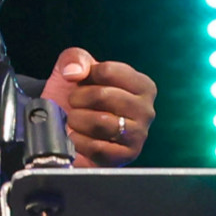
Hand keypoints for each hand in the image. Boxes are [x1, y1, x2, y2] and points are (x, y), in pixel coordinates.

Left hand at [44, 50, 156, 166]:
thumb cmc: (78, 96)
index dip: (85, 76)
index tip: (83, 83)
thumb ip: (75, 58)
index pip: (108, 70)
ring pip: (100, 122)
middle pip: (102, 96)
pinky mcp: (126, 156)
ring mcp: (139, 134)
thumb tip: (74, 72)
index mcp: (142, 85)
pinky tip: (78, 137)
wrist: (68, 128)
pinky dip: (78, 141)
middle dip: (77, 98)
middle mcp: (147, 110)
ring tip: (75, 119)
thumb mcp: (75, 69)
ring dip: (77, 120)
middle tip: (74, 103)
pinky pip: (96, 147)